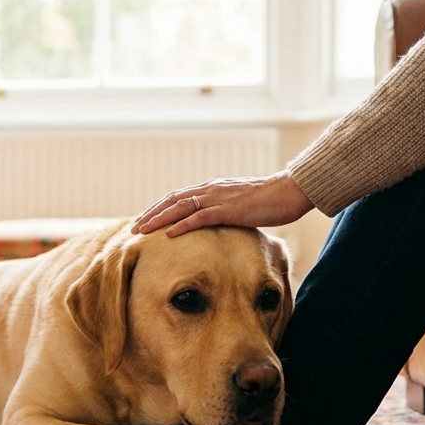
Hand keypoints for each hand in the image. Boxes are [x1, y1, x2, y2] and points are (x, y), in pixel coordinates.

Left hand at [130, 171, 313, 236]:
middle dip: (150, 214)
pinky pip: (201, 217)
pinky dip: (182, 225)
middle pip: (172, 200)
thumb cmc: (270, 201)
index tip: (144, 221)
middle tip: (133, 229)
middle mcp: (211, 190)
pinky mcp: (230, 209)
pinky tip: (169, 235)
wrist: (291, 191)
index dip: (159, 209)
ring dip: (158, 220)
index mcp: (212, 189)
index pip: (178, 197)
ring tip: (141, 231)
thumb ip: (226, 212)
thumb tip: (217, 225)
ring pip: (180, 207)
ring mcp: (219, 198)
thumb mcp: (241, 206)